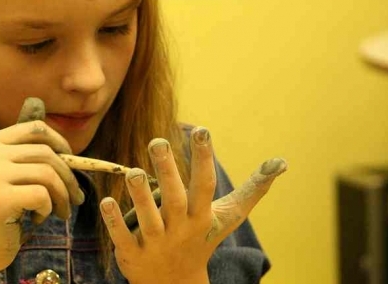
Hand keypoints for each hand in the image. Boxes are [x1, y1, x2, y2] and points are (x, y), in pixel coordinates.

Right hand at [0, 99, 85, 278]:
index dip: (60, 143)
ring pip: (47, 173)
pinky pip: (42, 195)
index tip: (70, 161)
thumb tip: (70, 151)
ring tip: (60, 211)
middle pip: (45, 152)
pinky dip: (48, 209)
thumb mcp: (8, 176)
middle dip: (68, 177)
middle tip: (76, 198)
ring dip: (62, 195)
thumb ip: (29, 158)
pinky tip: (37, 218)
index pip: (35, 128)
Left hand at [99, 127, 286, 283]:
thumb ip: (252, 191)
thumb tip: (281, 163)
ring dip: (140, 195)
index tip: (202, 131)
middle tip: (158, 141)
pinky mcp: (133, 255)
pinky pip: (123, 237)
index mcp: (200, 216)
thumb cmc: (200, 239)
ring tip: (134, 171)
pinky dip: (115, 221)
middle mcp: (180, 228)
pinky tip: (106, 201)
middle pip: (175, 199)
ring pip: (148, 219)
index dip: (203, 159)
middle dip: (168, 171)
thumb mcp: (227, 217)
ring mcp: (156, 243)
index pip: (205, 185)